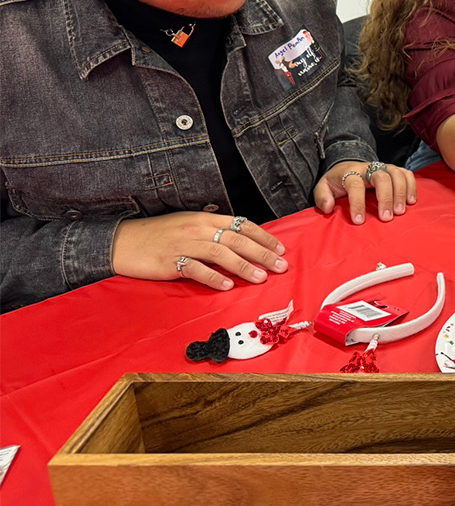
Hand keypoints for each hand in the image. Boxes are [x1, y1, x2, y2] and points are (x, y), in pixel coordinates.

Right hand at [112, 212, 286, 290]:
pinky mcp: (170, 261)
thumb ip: (212, 232)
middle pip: (237, 240)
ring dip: (244, 266)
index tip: (280, 249)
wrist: (122, 241)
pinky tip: (227, 287)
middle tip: (281, 266)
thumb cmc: (158, 235)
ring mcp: (184, 244)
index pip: (242, 225)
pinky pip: (196, 269)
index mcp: (204, 218)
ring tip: (261, 278)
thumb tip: (241, 243)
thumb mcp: (188, 226)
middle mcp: (197, 228)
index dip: (263, 237)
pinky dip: (214, 278)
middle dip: (262, 253)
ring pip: (221, 253)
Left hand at [315, 160, 417, 224]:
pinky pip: (406, 174)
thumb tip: (328, 207)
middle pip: (381, 177)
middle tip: (386, 218)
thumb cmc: (337, 181)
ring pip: (396, 174)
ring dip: (400, 192)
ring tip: (400, 212)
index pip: (355, 184)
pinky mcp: (394, 170)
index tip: (359, 221)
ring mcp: (383, 167)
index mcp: (350, 172)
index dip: (357, 202)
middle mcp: (368, 167)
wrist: (348, 166)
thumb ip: (322, 197)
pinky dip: (411, 186)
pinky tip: (411, 201)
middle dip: (385, 197)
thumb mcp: (323, 187)